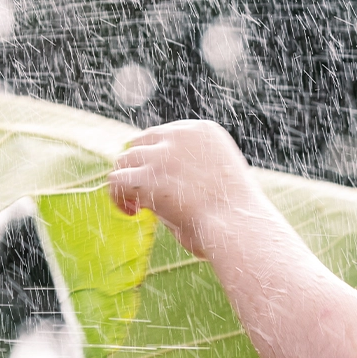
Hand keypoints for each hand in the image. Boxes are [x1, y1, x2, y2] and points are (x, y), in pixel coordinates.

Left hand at [109, 120, 254, 257]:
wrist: (240, 226)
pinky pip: (116, 180)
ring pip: (125, 159)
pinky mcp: (147, 177)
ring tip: (137, 207)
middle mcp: (181, 134)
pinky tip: (133, 213)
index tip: (162, 182)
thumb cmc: (236, 216)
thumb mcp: (218, 180)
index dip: (157, 158)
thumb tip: (161, 186)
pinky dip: (118, 197)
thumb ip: (191, 173)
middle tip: (144, 196)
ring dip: (127, 182)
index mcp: (204, 131)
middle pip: (141, 142)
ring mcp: (163, 154)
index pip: (165, 134)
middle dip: (140, 168)